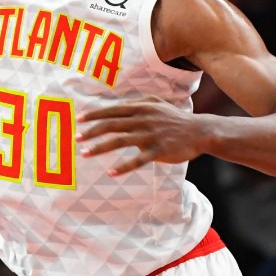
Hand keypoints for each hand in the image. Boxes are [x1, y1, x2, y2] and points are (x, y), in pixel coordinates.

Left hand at [76, 97, 205, 175]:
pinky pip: (137, 160)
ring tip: (84, 154)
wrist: (200, 131)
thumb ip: (136, 103)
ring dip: (99, 147)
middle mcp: (142, 119)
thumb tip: (117, 105)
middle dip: (91, 131)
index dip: (94, 115)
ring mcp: (150, 135)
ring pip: (119, 141)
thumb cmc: (175, 118)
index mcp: (140, 107)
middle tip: (75, 138)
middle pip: (111, 125)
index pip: (111, 110)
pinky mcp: (158, 151)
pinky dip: (123, 166)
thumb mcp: (156, 104)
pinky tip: (110, 172)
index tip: (78, 120)